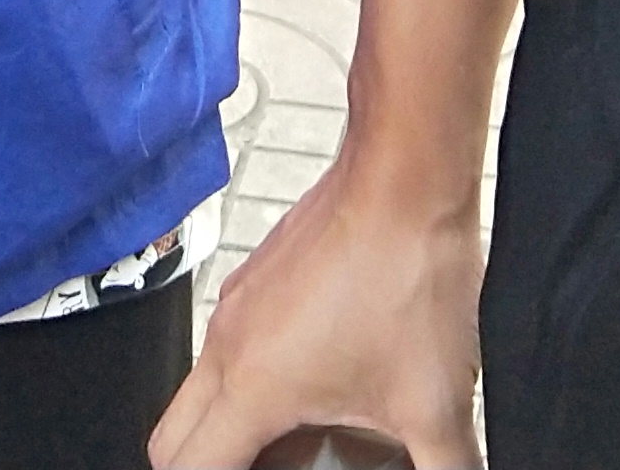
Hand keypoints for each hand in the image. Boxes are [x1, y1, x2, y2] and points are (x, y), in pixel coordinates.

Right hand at [150, 153, 482, 466]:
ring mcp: (237, 305)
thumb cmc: (407, 272)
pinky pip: (226, 346)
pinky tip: (317, 382)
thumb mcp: (436, 404)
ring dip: (229, 426)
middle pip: (172, 440)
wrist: (406, 178)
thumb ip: (447, 468)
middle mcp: (228, 345)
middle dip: (206, 466)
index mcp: (254, 387)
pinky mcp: (257, 280)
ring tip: (296, 442)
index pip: (189, 468)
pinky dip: (249, 381)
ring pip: (197, 390)